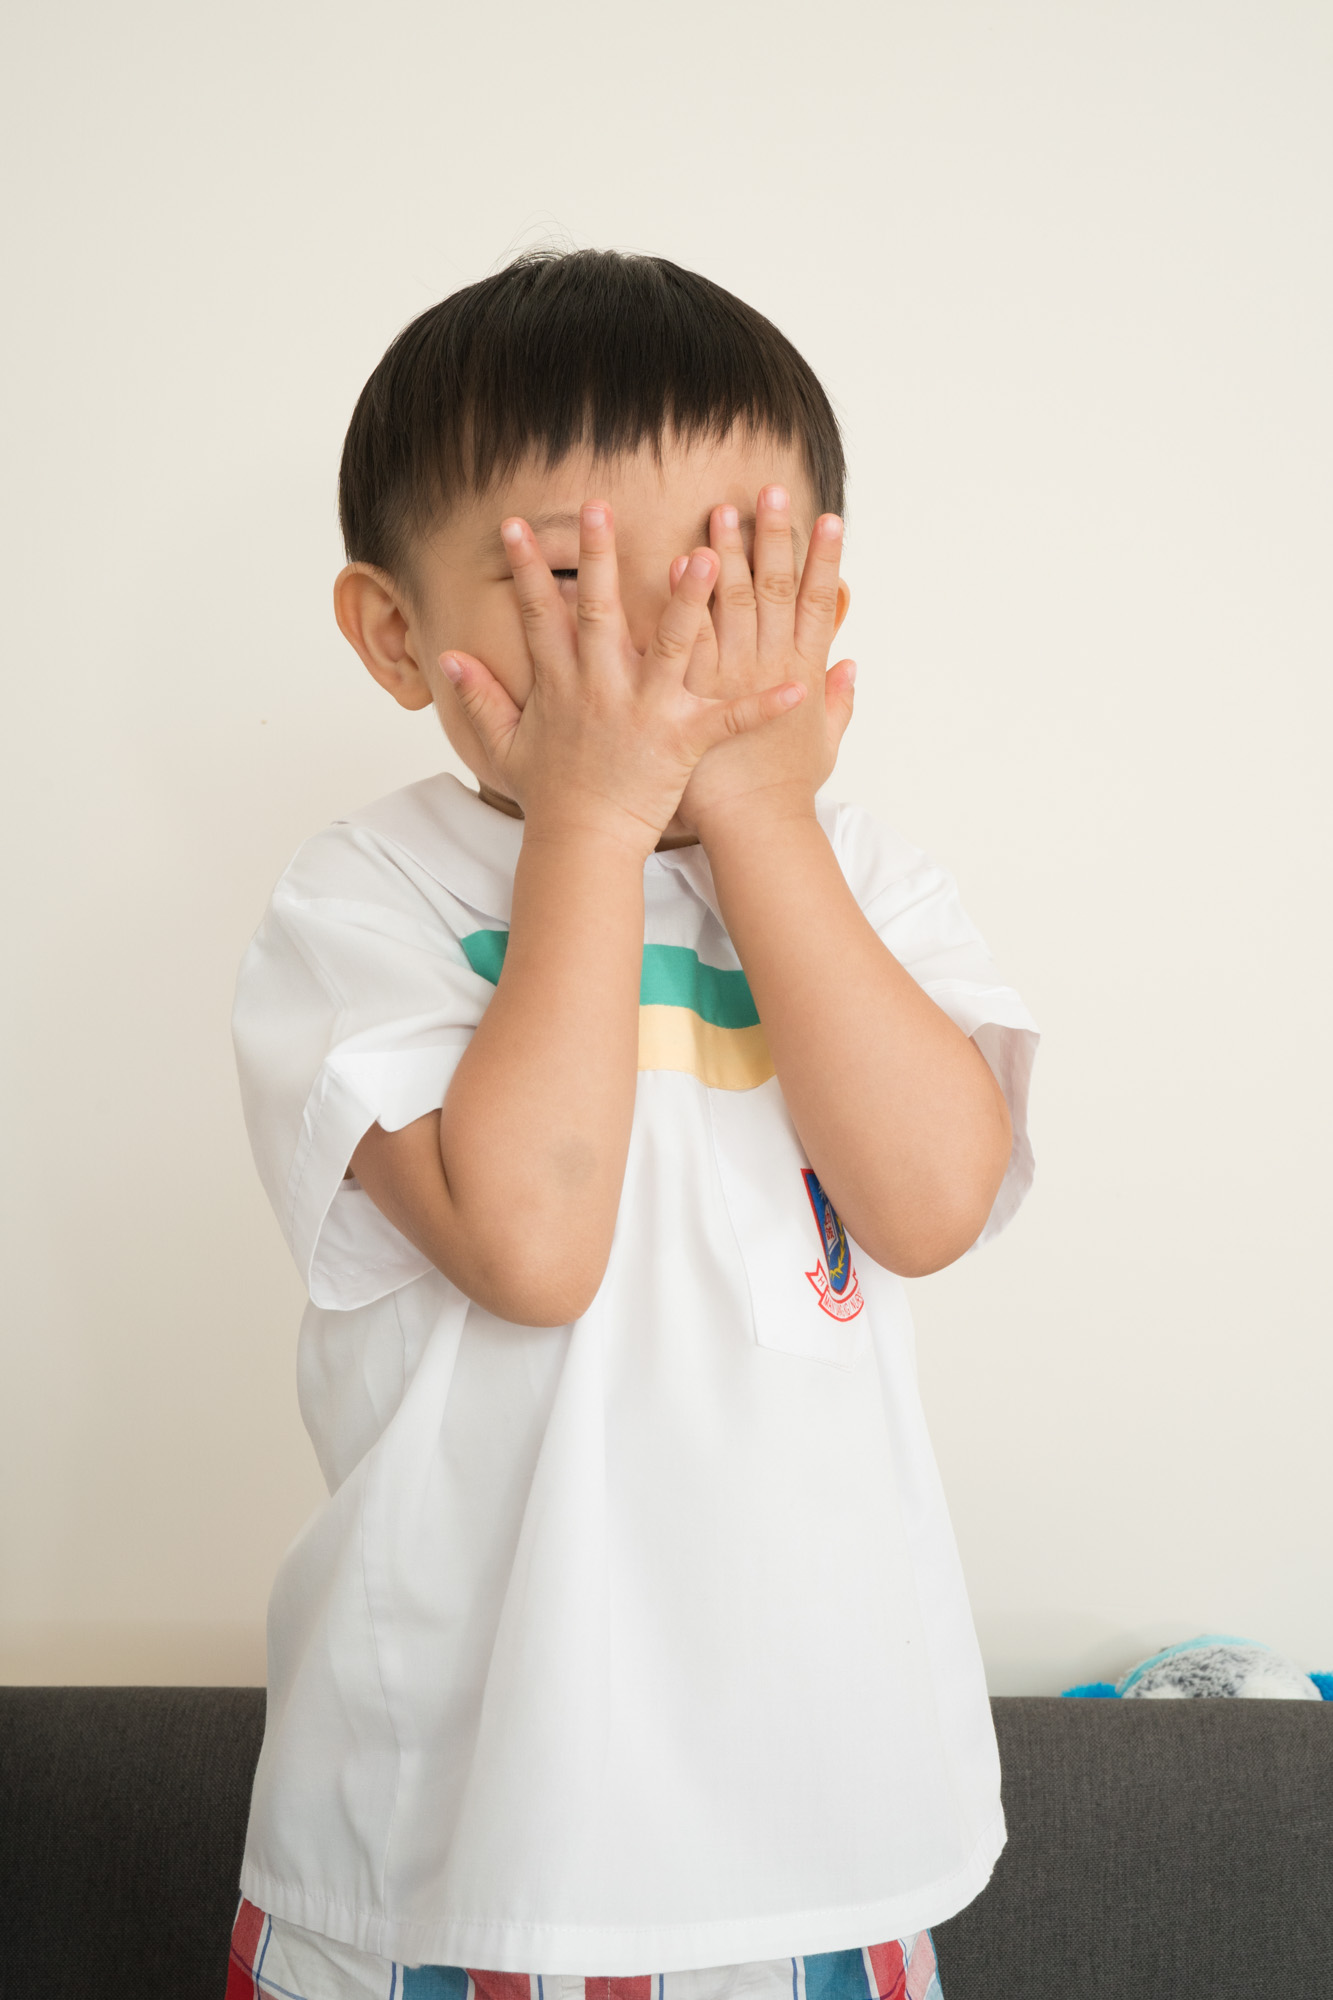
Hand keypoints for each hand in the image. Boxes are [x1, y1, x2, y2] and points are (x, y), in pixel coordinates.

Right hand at [438, 503, 806, 859]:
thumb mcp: (506, 745)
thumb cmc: (550, 795)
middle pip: (601, 612)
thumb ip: (478, 697)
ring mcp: (645, 712)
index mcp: (563, 684)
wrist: (583, 844)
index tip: (515, 524)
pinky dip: (762, 704)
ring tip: (707, 557)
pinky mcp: (682, 741)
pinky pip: (728, 717)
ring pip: (671, 646)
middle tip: (602, 506)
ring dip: (689, 601)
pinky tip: (795, 684)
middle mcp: (603, 688)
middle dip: (601, 558)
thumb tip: (446, 657)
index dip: (526, 568)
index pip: (540, 615)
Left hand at [666, 485, 855, 841]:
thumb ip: (839, 701)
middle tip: (770, 490)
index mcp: (804, 672)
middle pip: (776, 588)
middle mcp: (771, 666)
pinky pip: (687, 636)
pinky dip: (683, 600)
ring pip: (731, 602)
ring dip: (728, 553)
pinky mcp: (694, 693)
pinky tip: (675, 564)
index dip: (827, 558)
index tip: (829, 518)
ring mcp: (732, 676)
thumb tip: (851, 668)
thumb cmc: (785, 790)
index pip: (821, 602)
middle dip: (775, 536)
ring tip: (722, 510)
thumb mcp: (824, 743)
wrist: (752, 826)